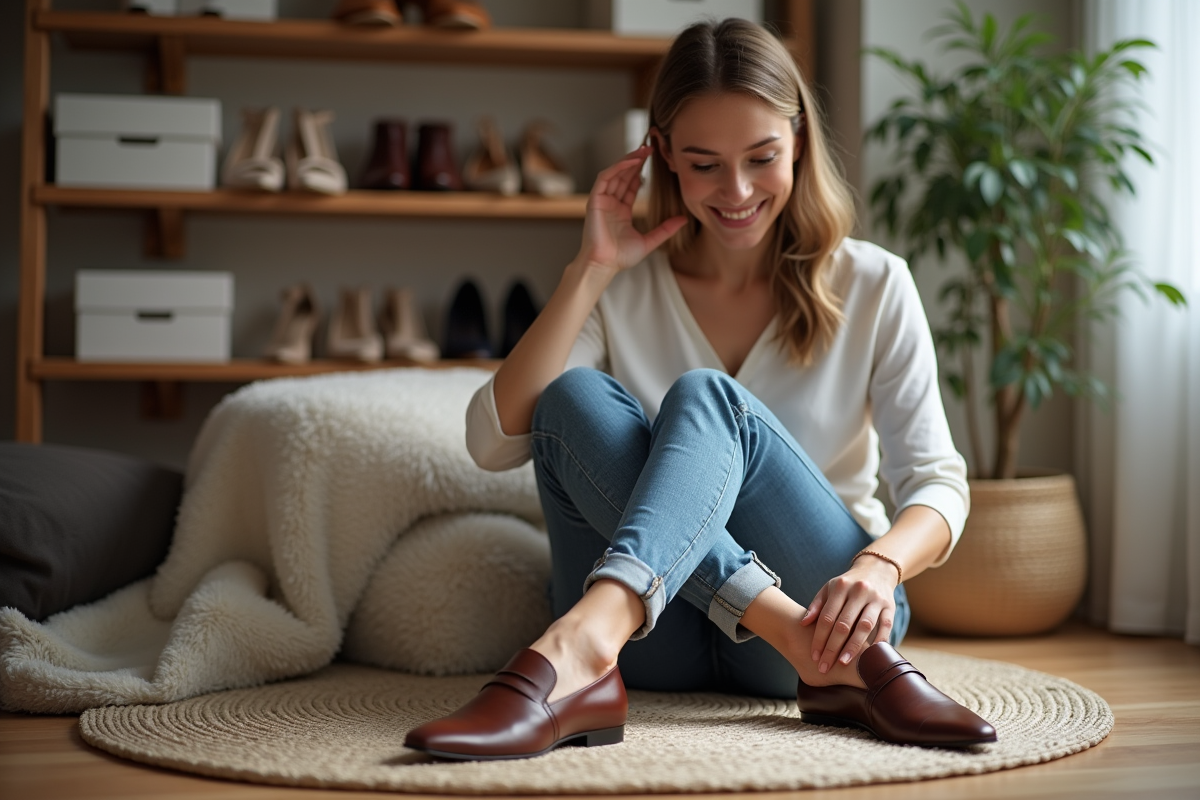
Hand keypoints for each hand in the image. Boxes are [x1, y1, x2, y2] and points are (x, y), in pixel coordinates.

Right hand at [577, 145, 686, 274]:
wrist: (605, 265)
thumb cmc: (621, 257)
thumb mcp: (650, 241)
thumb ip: (666, 229)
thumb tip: (684, 220)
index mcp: (621, 211)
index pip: (631, 185)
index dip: (641, 172)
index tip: (654, 160)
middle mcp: (611, 203)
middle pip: (623, 175)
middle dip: (636, 161)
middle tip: (651, 148)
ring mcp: (602, 201)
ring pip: (615, 173)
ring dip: (628, 160)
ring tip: (643, 151)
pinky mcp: (595, 200)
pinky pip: (605, 178)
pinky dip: (617, 168)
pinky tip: (631, 161)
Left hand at [799, 555, 898, 673]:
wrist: (876, 569)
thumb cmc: (847, 584)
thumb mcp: (829, 588)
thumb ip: (817, 605)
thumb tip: (803, 623)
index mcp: (841, 587)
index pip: (827, 617)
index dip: (819, 638)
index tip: (814, 656)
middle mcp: (859, 591)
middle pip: (844, 624)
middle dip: (833, 647)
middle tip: (825, 666)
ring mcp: (876, 599)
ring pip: (864, 626)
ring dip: (853, 647)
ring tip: (843, 663)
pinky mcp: (890, 606)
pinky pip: (886, 626)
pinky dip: (879, 641)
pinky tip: (870, 655)